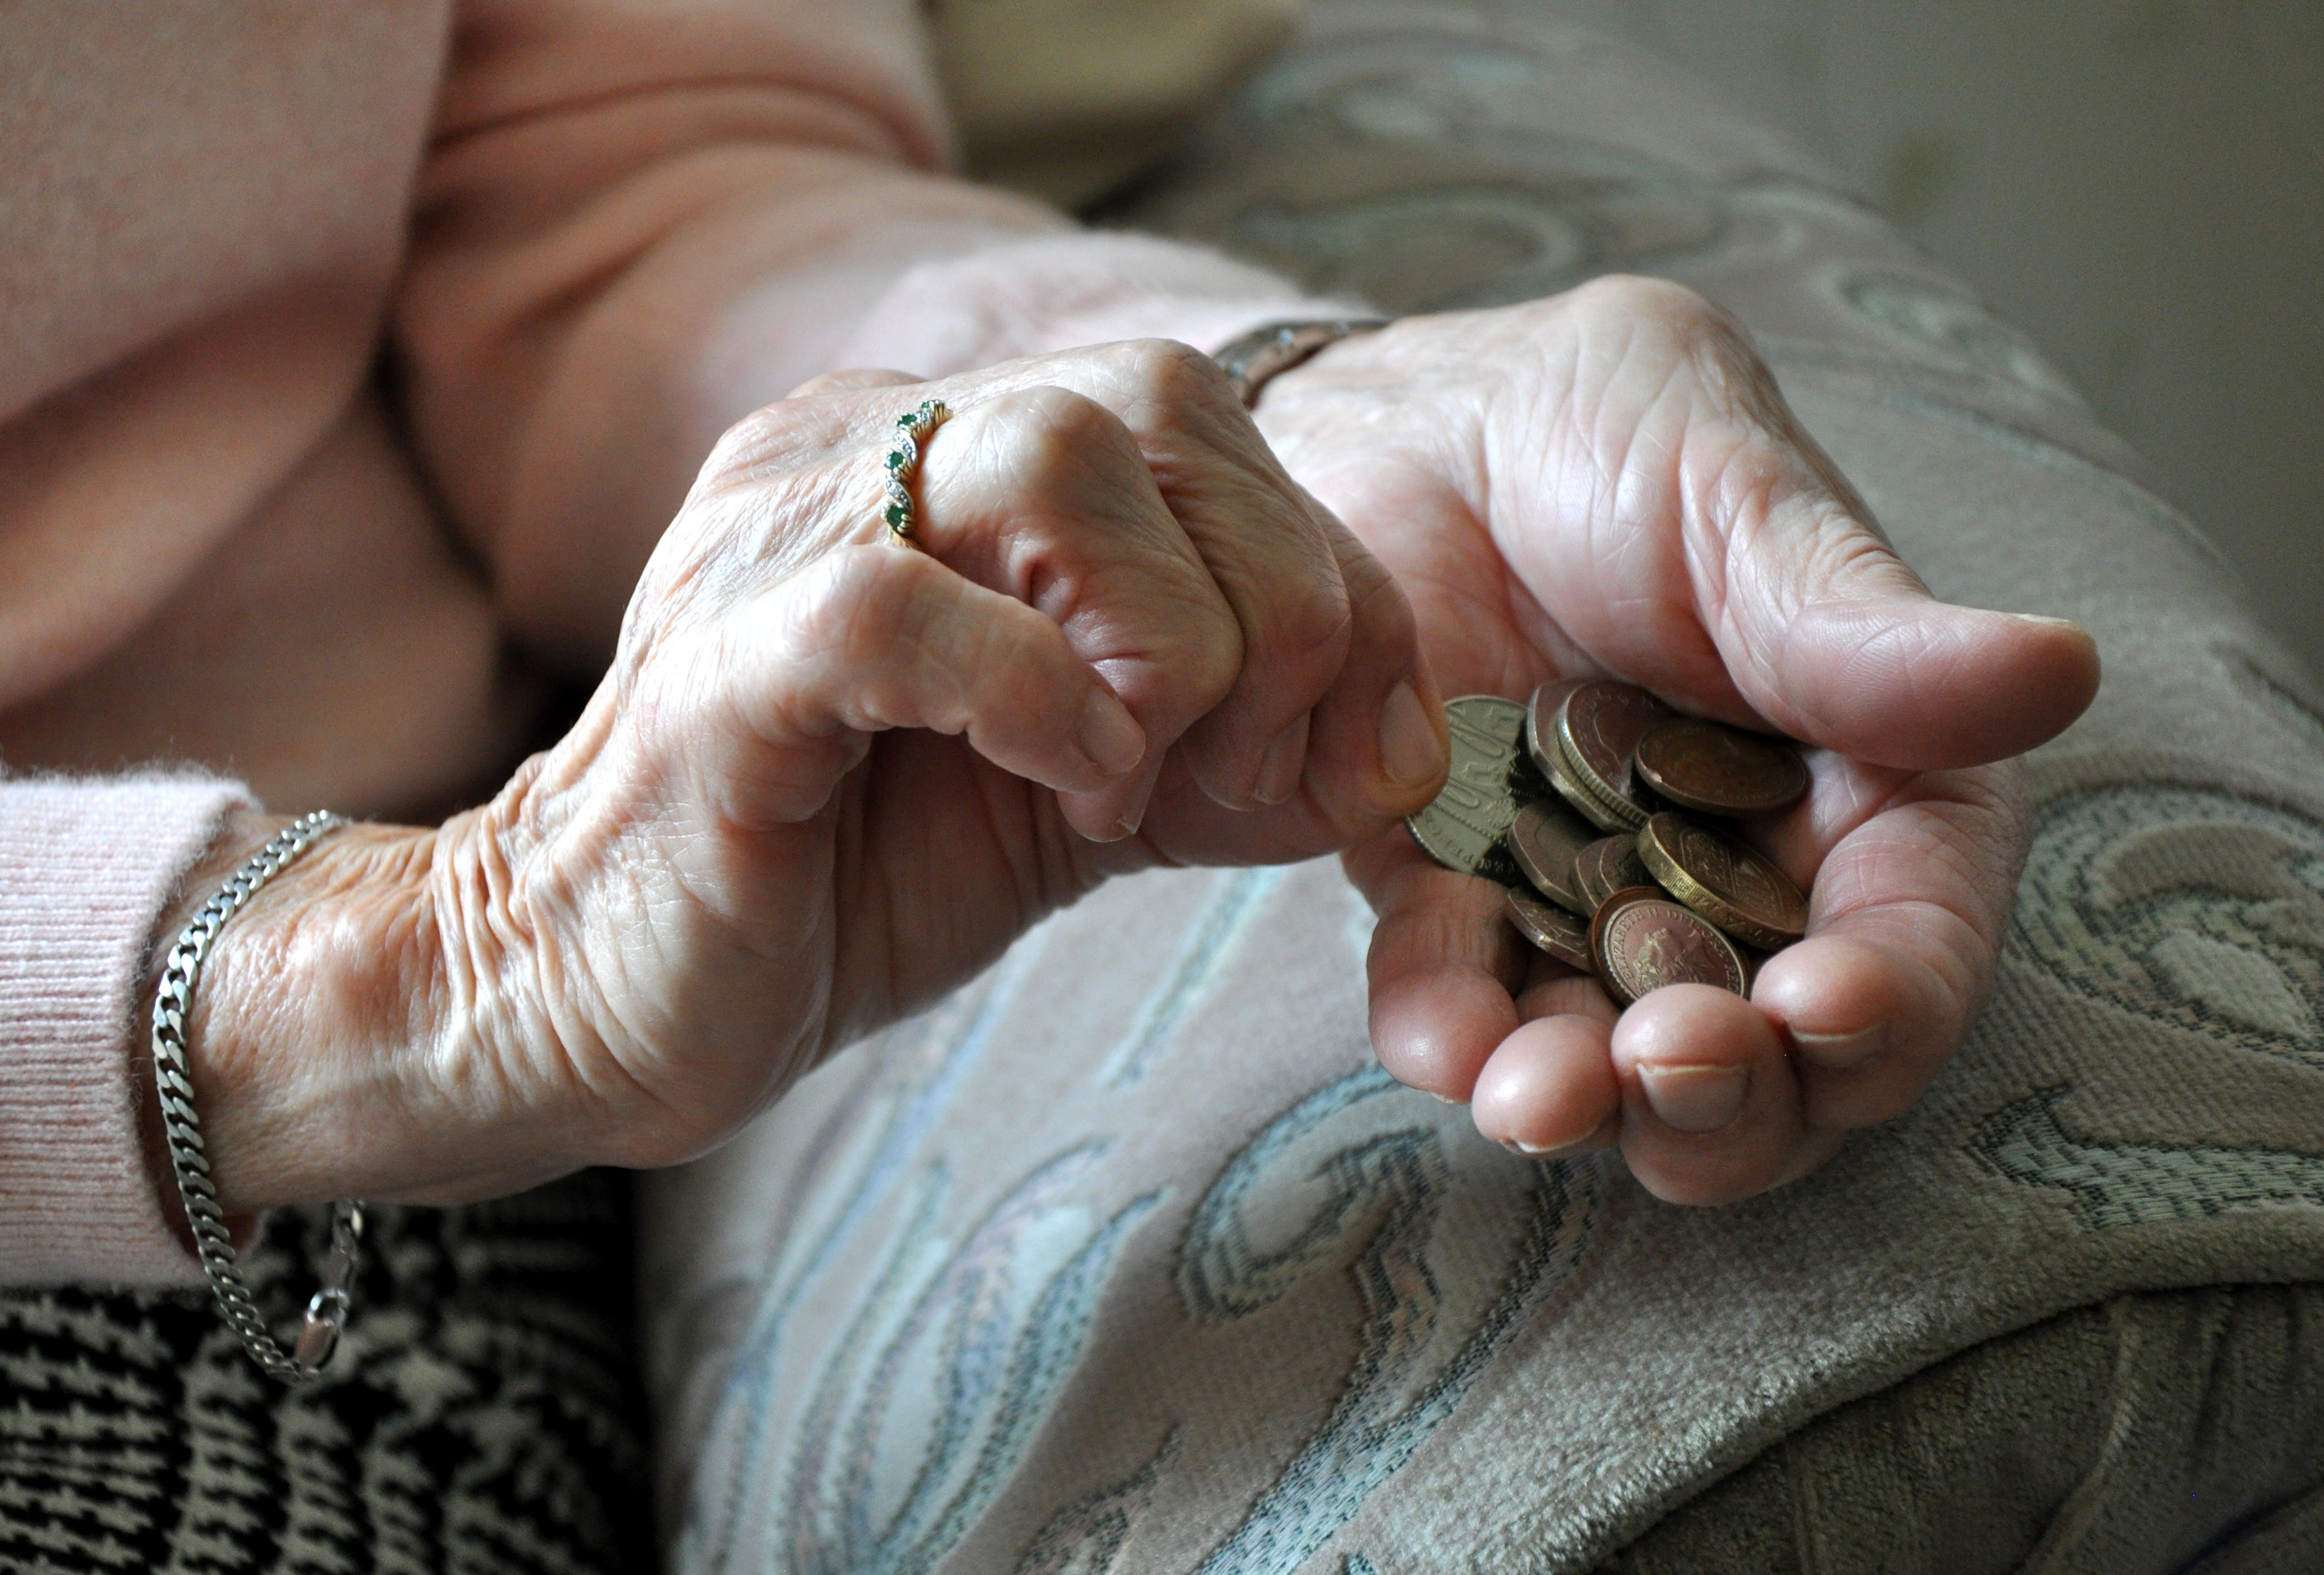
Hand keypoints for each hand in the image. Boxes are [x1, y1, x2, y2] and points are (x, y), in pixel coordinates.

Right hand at [181, 340, 1447, 1209]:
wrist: (601, 996)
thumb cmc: (845, 880)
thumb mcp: (1085, 786)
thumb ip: (1224, 735)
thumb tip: (1393, 746)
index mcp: (949, 453)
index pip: (1200, 416)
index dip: (1325, 573)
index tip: (1346, 748)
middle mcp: (865, 445)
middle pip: (1153, 402)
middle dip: (1276, 599)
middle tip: (1251, 765)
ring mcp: (780, 535)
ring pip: (1050, 458)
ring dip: (1168, 637)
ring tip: (1140, 778)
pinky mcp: (725, 662)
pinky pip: (906, 607)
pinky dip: (1042, 701)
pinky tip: (1077, 794)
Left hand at [1253, 276, 2101, 1203]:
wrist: (1419, 420)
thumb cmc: (1615, 437)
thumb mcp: (1742, 502)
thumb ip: (1865, 626)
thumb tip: (2056, 670)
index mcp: (1867, 790)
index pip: (1912, 936)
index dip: (1886, 1000)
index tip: (1824, 1009)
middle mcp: (1743, 882)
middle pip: (1773, 1058)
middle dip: (1731, 1094)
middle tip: (1670, 1063)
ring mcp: (1590, 908)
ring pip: (1616, 1069)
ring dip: (1587, 1104)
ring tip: (1539, 1098)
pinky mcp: (1455, 901)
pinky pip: (1457, 1001)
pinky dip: (1451, 1036)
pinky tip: (1442, 1041)